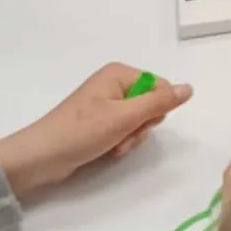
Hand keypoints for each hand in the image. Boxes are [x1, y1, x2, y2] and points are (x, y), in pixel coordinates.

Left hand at [0, 65, 191, 201]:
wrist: (41, 157)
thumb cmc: (82, 132)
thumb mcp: (125, 117)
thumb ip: (159, 102)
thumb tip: (189, 88)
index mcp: (119, 73)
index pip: (160, 88)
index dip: (155, 111)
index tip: (137, 124)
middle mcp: (113, 84)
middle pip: (150, 105)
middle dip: (141, 127)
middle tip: (122, 137)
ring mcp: (105, 104)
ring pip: (138, 122)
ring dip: (130, 138)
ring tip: (112, 147)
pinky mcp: (98, 122)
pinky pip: (123, 130)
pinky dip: (119, 142)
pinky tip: (107, 150)